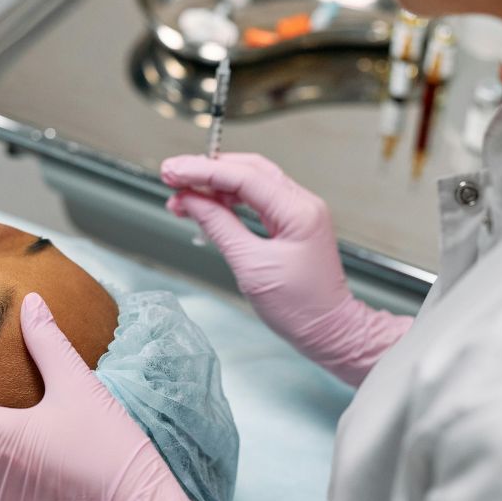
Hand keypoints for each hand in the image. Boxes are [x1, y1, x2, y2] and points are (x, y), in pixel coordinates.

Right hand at [161, 153, 410, 385]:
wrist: (329, 331)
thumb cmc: (302, 307)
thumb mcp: (251, 267)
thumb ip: (219, 227)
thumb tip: (190, 201)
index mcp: (298, 210)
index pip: (243, 176)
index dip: (202, 171)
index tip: (173, 172)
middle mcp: (302, 203)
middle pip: (247, 169)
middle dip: (206, 171)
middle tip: (171, 175)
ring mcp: (298, 212)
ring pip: (250, 182)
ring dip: (214, 184)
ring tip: (181, 195)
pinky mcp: (291, 223)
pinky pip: (255, 200)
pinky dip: (227, 199)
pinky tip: (205, 205)